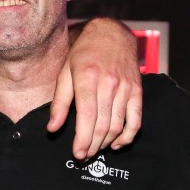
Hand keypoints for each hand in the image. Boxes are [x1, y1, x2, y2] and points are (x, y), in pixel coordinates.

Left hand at [48, 17, 143, 159]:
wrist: (111, 33)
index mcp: (87, 78)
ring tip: (96, 150)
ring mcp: (125, 87)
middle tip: (84, 156)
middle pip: (102, 125)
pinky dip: (128, 136)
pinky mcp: (137, 90)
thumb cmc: (84, 53)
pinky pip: (136, 119)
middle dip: (93, 146)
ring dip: (106, 143)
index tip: (77, 153)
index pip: (87, 117)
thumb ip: (60, 102)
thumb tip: (52, 128)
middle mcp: (108, 83)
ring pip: (117, 125)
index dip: (83, 139)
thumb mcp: (65, 72)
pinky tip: (117, 144)